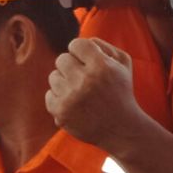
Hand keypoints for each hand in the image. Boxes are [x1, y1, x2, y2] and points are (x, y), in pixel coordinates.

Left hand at [46, 37, 142, 153]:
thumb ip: (102, 45)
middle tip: (86, 80)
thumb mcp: (123, 63)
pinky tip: (76, 105)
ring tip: (82, 94)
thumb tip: (77, 43)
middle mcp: (85, 80)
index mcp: (101, 66)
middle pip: (61, 59)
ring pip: (53, 76)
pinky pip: (49, 95)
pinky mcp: (61, 112)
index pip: (75, 44)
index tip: (89, 63)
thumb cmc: (121, 92)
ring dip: (65, 83)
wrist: (123, 130)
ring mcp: (71, 97)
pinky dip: (60, 99)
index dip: (81, 53)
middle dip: (72, 68)